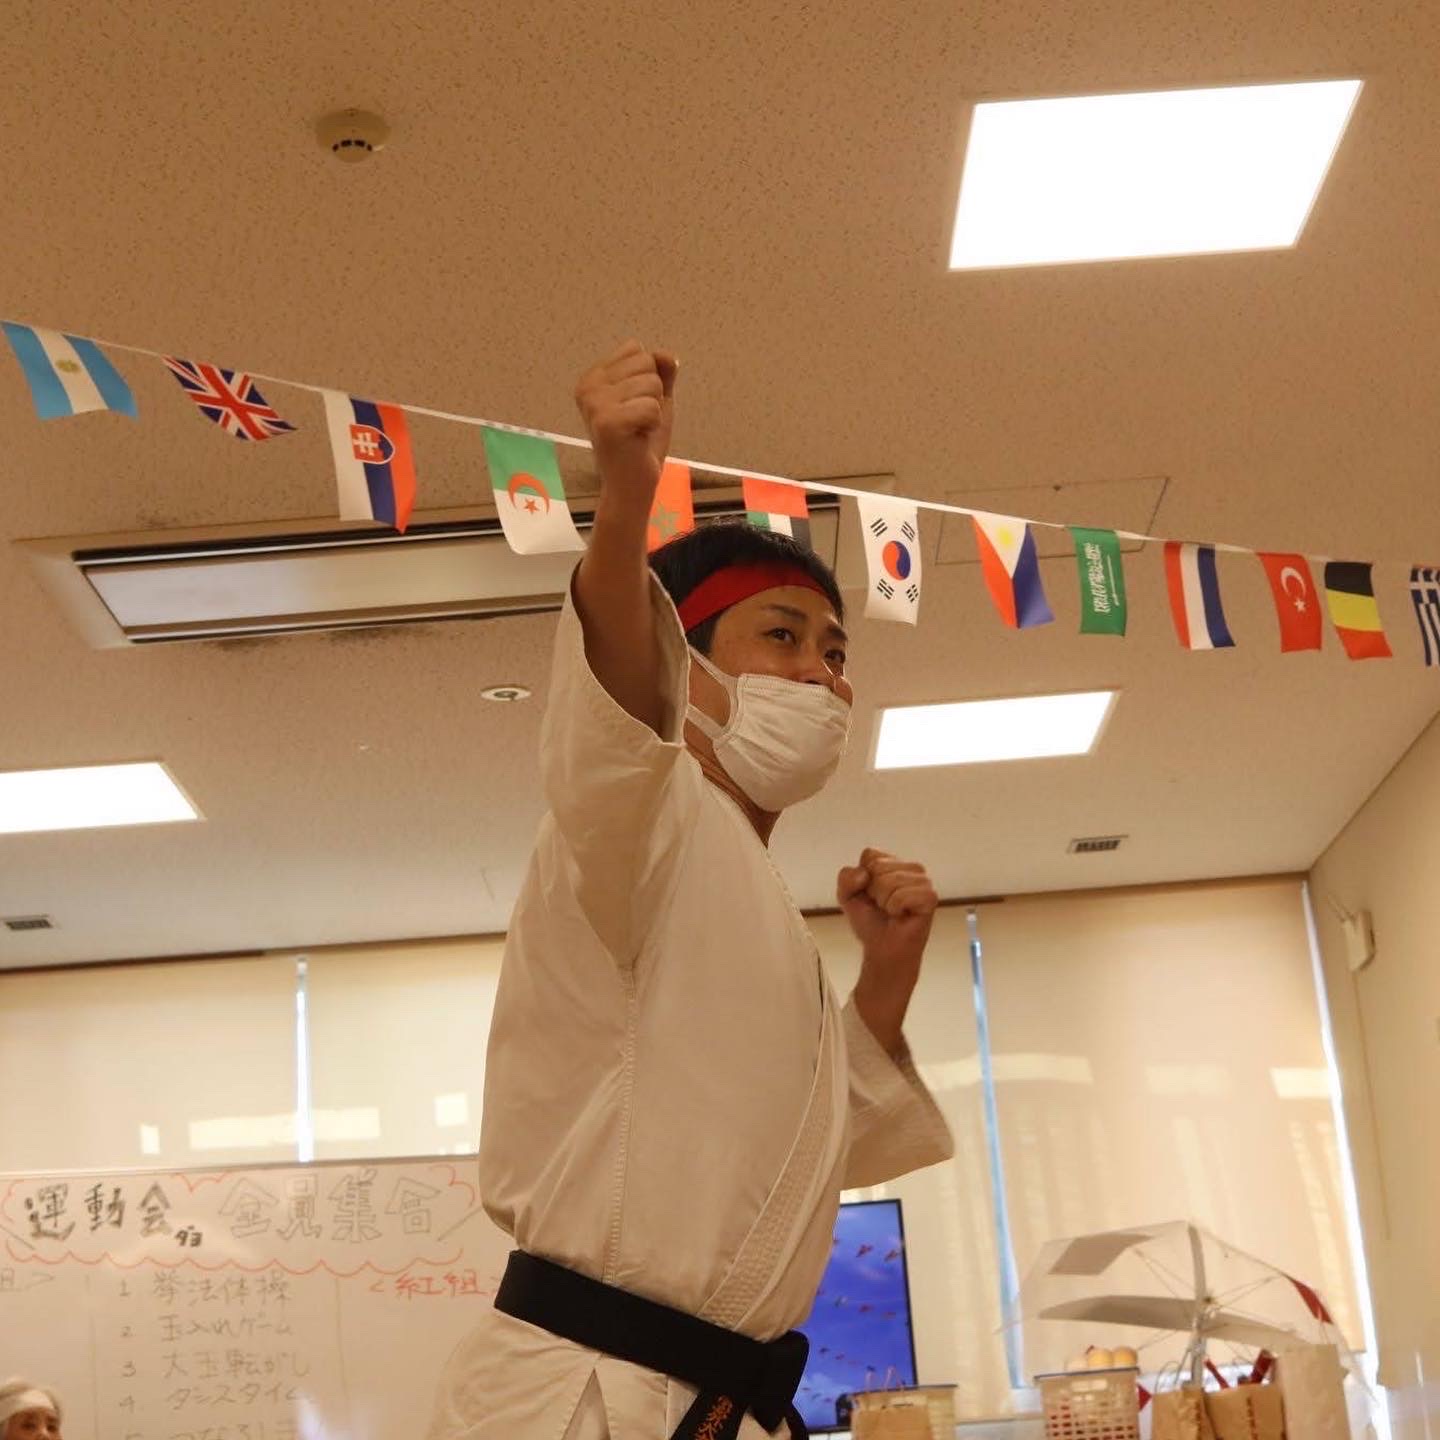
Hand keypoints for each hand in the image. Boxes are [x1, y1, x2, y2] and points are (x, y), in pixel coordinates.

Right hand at [574, 341, 678, 503]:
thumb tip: (666, 355)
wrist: (631, 486)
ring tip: (637, 430)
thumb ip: (661, 373)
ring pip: (652, 383)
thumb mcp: (655, 400)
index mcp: (593, 378)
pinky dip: (654, 425)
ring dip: (654, 411)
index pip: (637, 350)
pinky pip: (652, 407)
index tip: (634, 406)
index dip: (648, 379)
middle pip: (646, 363)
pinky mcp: (607, 423)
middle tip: (638, 421)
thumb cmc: (641, 443)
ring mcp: (594, 404)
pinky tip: (638, 439)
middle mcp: (588, 387)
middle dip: (653, 394)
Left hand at [837, 849, 938, 967]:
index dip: (861, 879)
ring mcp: (923, 881)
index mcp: (893, 862)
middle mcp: (911, 867)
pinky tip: (902, 916)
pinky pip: (901, 896)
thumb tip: (865, 874)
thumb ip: (845, 877)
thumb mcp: (846, 896)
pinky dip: (895, 909)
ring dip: (883, 902)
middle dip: (872, 891)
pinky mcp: (930, 897)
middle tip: (883, 906)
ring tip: (892, 912)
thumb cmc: (869, 921)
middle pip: (877, 866)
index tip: (869, 895)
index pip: (870, 855)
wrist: (882, 949)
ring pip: (888, 881)